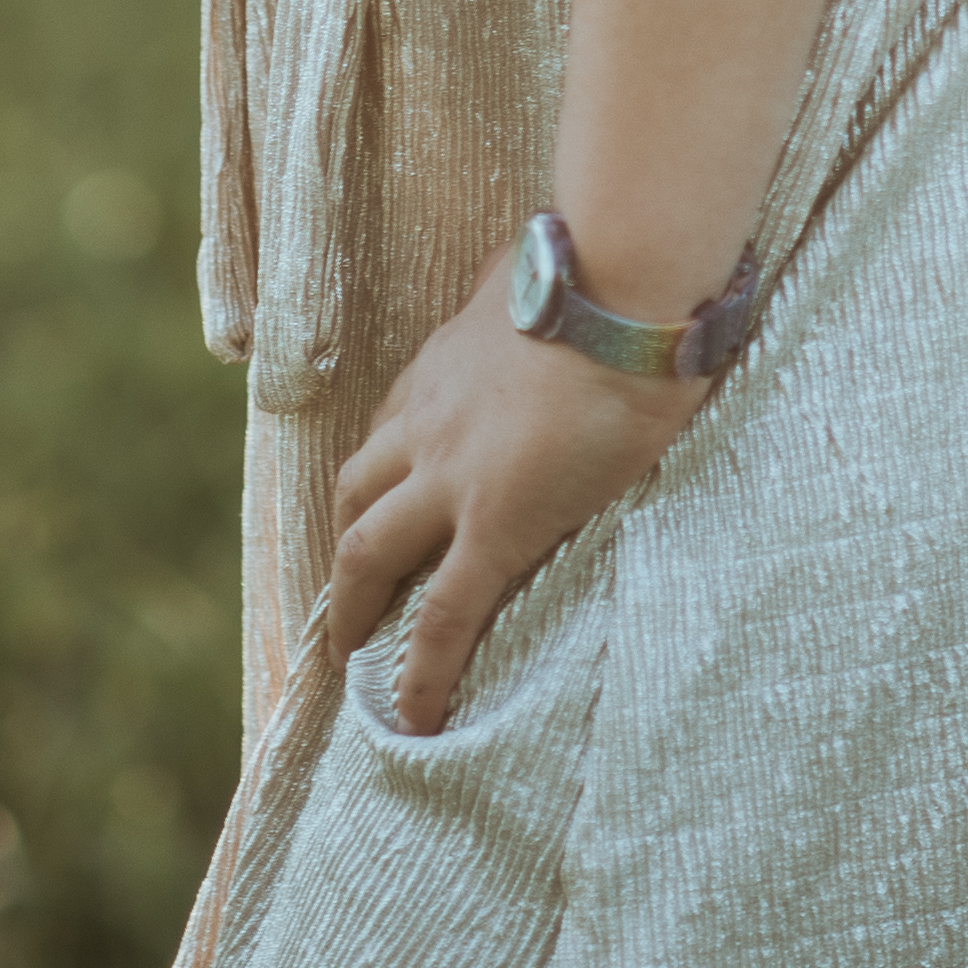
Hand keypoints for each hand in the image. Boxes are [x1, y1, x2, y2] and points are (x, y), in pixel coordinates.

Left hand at [326, 246, 707, 735]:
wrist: (621, 293)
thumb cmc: (599, 268)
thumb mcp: (537, 266)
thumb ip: (523, 278)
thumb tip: (541, 253)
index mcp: (443, 367)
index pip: (391, 430)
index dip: (380, 476)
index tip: (382, 506)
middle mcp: (427, 423)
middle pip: (356, 492)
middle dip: (346, 544)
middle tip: (349, 595)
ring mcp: (453, 477)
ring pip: (369, 550)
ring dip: (354, 605)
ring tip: (353, 657)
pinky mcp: (497, 525)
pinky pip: (445, 614)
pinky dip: (420, 670)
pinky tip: (413, 715)